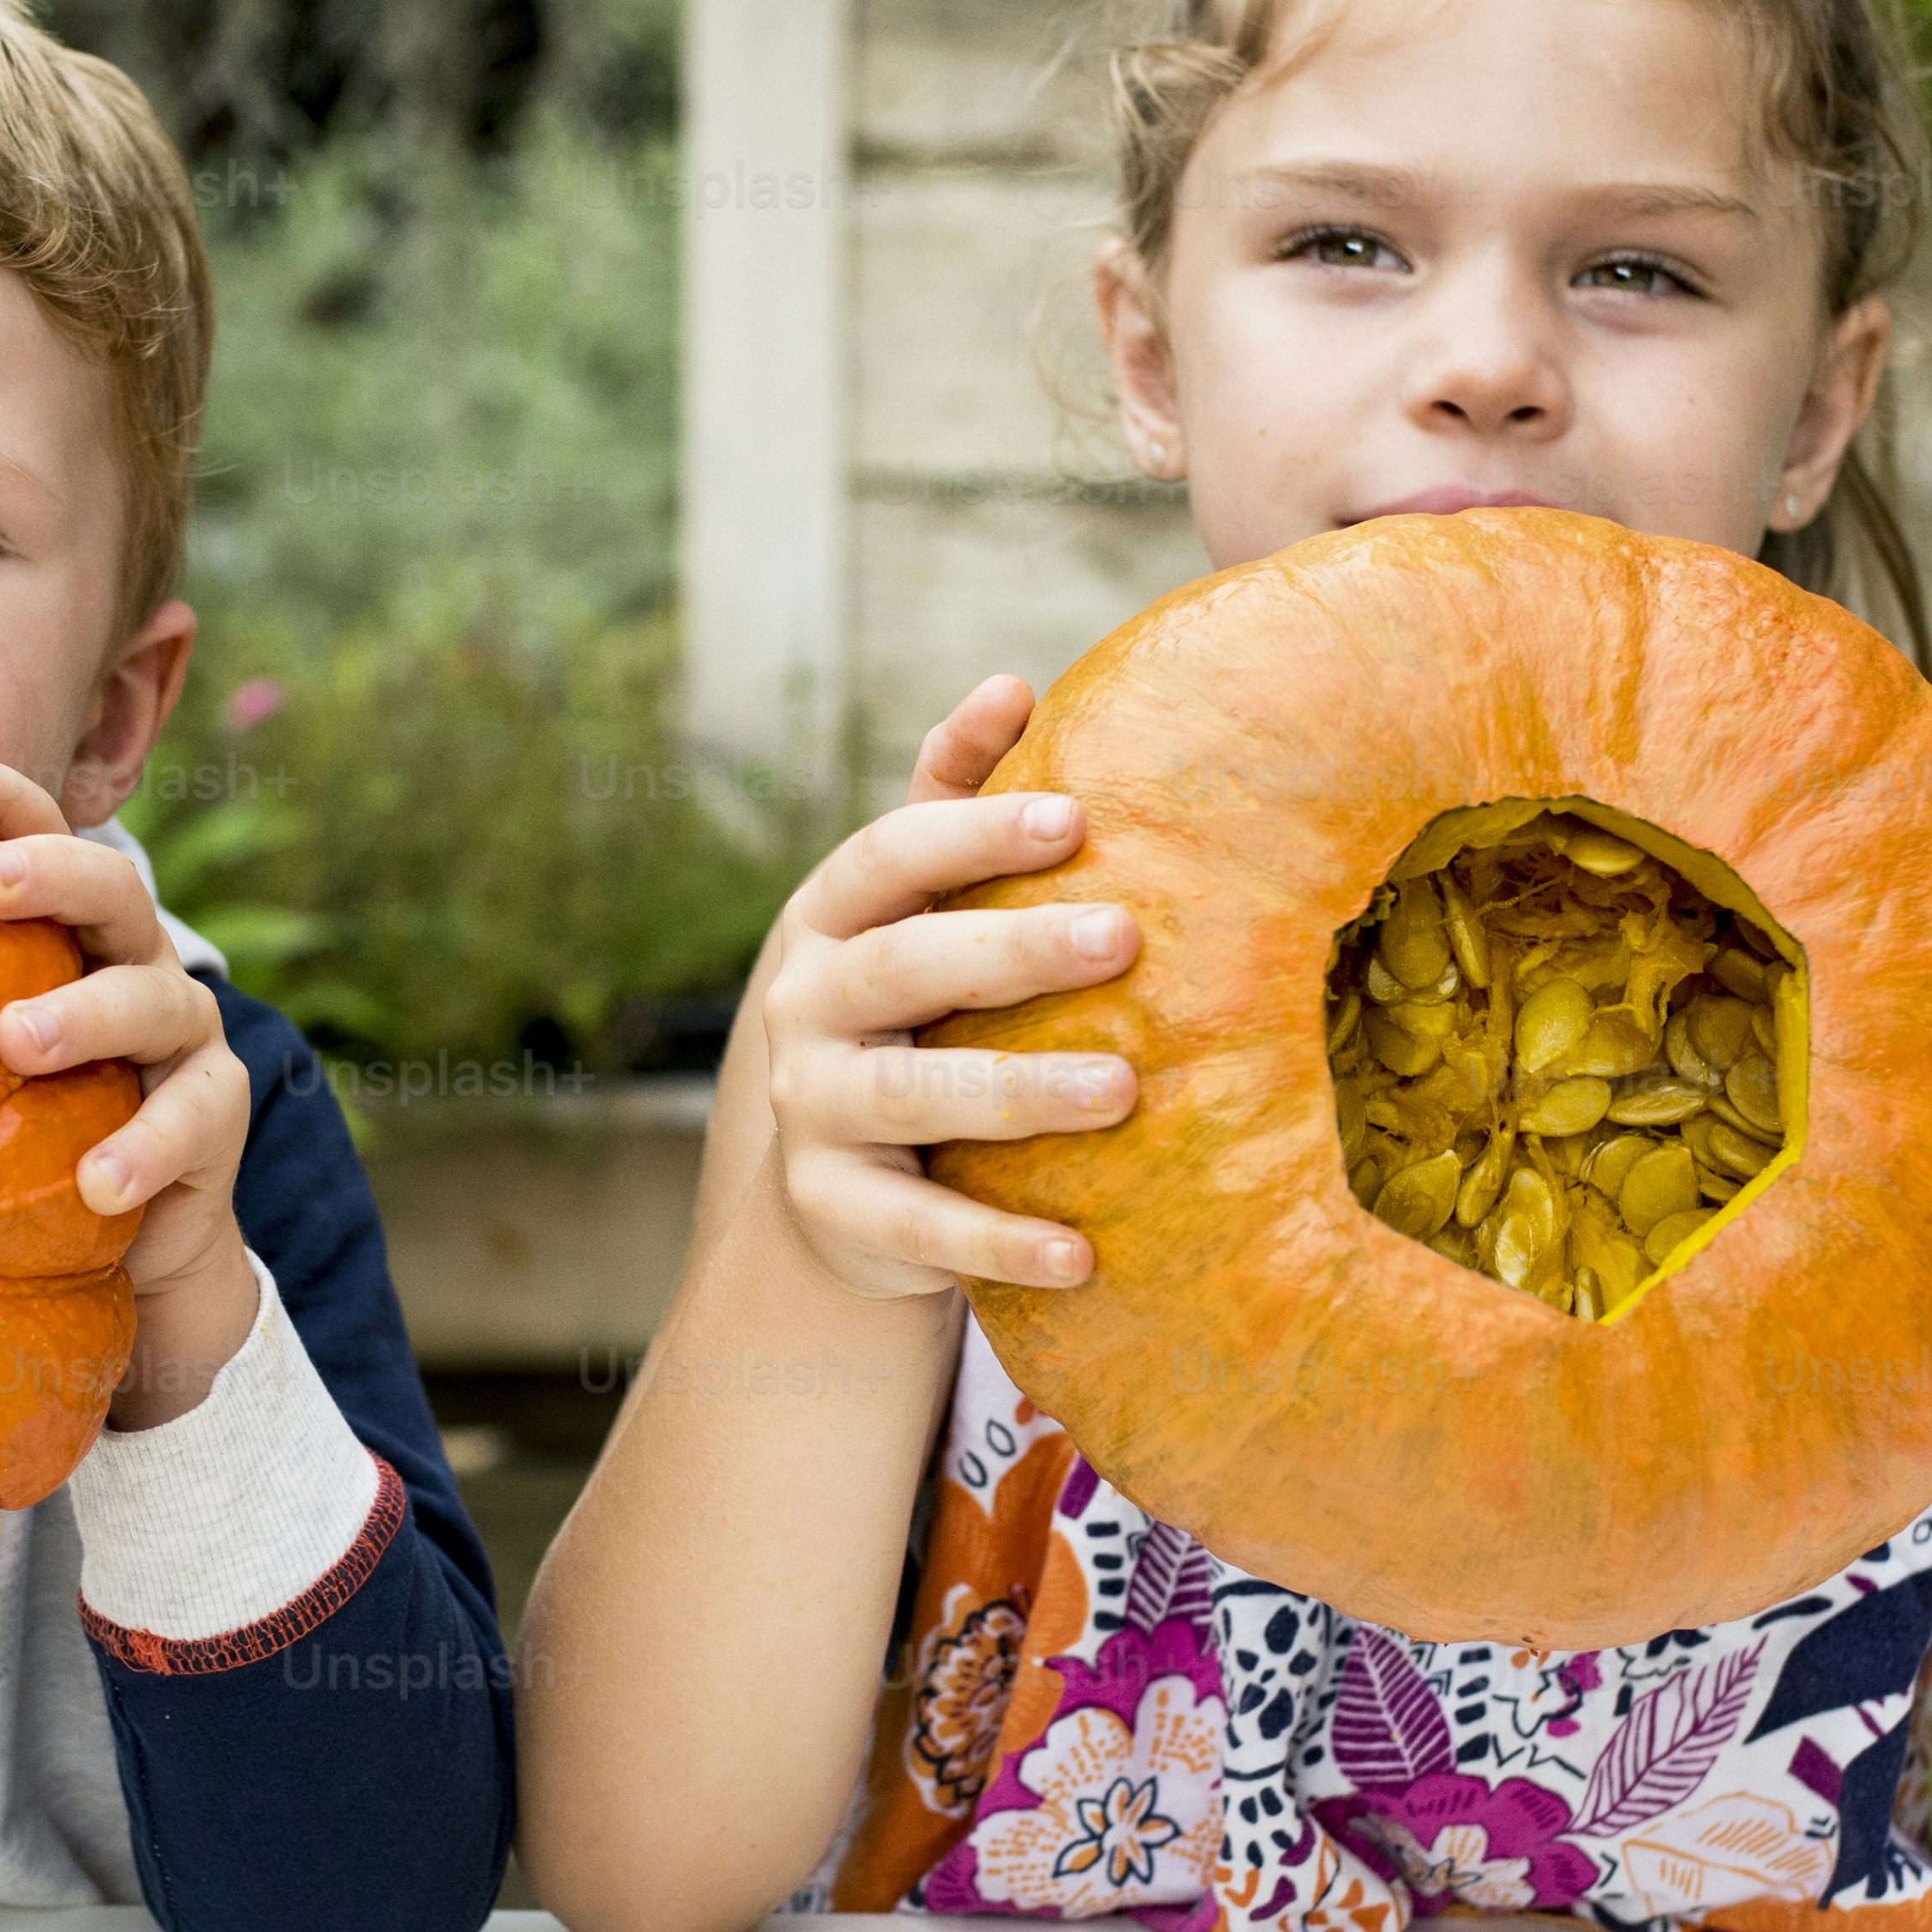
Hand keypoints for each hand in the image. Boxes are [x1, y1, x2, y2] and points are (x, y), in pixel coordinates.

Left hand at [0, 756, 260, 1428]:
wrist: (130, 1240)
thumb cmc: (11, 1129)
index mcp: (65, 929)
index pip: (38, 832)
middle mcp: (130, 962)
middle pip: (111, 887)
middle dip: (49, 872)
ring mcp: (183, 1036)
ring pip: (153, 999)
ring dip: (86, 1013)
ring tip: (18, 1041)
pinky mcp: (215, 1119)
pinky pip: (194, 1120)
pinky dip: (145, 1147)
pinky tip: (97, 1182)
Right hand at [734, 677, 1138, 1310]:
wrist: (833, 1172)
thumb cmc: (910, 1004)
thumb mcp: (915, 905)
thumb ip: (952, 801)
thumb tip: (1011, 679)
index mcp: (831, 917)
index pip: (890, 855)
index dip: (974, 831)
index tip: (1077, 816)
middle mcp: (806, 1006)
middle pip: (907, 967)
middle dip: (1015, 949)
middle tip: (1125, 936)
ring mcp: (812, 1110)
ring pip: (912, 1096)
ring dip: (1019, 1091)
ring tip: (1124, 1090)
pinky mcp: (835, 1208)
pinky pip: (918, 1225)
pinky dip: (998, 1241)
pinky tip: (1081, 1252)